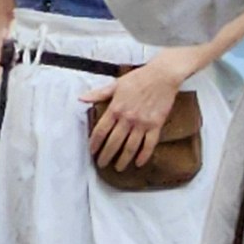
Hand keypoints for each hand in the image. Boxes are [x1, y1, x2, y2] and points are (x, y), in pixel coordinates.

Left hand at [87, 53, 188, 174]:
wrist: (162, 76)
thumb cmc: (138, 78)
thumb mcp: (116, 84)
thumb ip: (99, 94)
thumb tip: (81, 98)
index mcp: (115, 108)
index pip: (101, 131)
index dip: (95, 143)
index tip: (92, 151)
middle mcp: (127, 118)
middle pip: (113, 142)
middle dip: (106, 156)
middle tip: (102, 164)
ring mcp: (142, 123)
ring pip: (130, 147)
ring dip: (123, 159)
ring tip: (118, 167)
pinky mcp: (156, 125)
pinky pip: (149, 144)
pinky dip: (144, 155)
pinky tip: (138, 163)